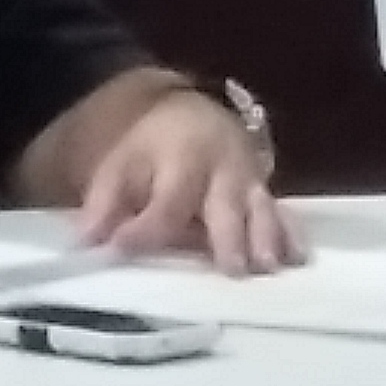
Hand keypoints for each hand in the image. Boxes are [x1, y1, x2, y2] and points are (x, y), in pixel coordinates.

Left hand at [75, 88, 299, 274]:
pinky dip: (291, 234)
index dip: (147, 228)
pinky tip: (298, 258)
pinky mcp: (268, 193)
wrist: (194, 116)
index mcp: (181, 158)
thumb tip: (86, 240)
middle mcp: (222, 168)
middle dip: (230, 236)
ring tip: (270, 266)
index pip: (167, 200)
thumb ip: (104, 204)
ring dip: (267, 238)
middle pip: (225, 205)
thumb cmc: (153, 151)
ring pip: (261, 209)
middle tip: (235, 269)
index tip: (127, 251)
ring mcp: (251, 181)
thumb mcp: (121, 165)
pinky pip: (284, 213)